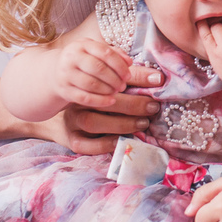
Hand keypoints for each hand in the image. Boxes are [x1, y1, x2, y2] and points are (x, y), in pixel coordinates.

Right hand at [36, 64, 163, 154]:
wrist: (62, 121)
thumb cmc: (96, 101)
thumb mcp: (113, 86)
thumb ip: (133, 79)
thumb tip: (159, 77)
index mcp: (90, 83)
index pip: (114, 77)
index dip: (137, 78)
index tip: (158, 80)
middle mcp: (80, 100)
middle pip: (104, 101)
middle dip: (132, 104)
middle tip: (152, 107)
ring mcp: (73, 120)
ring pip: (93, 122)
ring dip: (120, 124)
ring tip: (142, 123)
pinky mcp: (72, 139)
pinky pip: (86, 144)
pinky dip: (104, 144)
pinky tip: (121, 142)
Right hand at [52, 38, 134, 108]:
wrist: (54, 73)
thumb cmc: (82, 61)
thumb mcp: (95, 51)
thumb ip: (113, 53)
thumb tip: (129, 62)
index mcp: (82, 44)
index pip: (105, 53)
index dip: (119, 65)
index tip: (128, 75)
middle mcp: (72, 58)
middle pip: (98, 69)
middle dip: (114, 79)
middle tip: (123, 85)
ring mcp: (66, 74)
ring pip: (91, 84)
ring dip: (108, 90)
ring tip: (117, 91)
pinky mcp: (64, 90)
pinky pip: (84, 98)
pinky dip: (100, 101)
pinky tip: (111, 101)